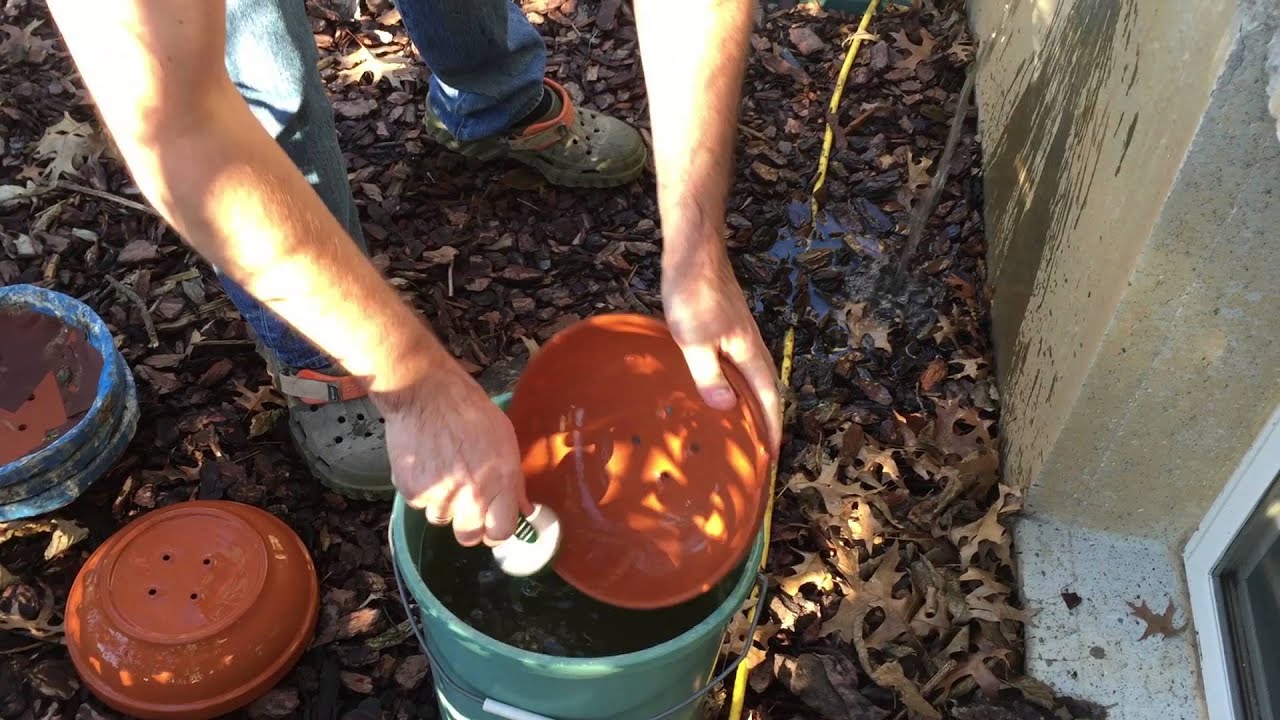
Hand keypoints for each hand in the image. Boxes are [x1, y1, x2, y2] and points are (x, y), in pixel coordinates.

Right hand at [376, 364, 531, 546]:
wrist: (426, 394)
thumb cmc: (470, 412)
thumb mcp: (505, 441)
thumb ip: (514, 481)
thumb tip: (525, 509)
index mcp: (500, 483)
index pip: (501, 533)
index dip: (495, 531)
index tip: (492, 524)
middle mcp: (471, 495)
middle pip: (468, 538)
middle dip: (468, 526)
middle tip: (465, 503)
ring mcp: (440, 495)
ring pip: (441, 519)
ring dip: (442, 503)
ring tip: (443, 469)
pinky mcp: (413, 491)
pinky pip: (418, 503)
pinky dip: (420, 488)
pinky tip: (425, 462)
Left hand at [663, 245, 781, 456]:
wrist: (694, 252)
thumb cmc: (693, 294)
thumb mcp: (695, 340)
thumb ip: (709, 375)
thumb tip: (728, 408)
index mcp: (748, 352)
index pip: (768, 397)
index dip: (771, 427)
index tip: (774, 456)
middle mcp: (751, 344)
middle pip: (767, 387)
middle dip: (767, 418)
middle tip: (760, 448)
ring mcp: (740, 333)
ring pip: (753, 375)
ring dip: (753, 401)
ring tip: (742, 426)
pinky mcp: (727, 325)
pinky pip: (738, 363)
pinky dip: (737, 382)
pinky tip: (720, 387)